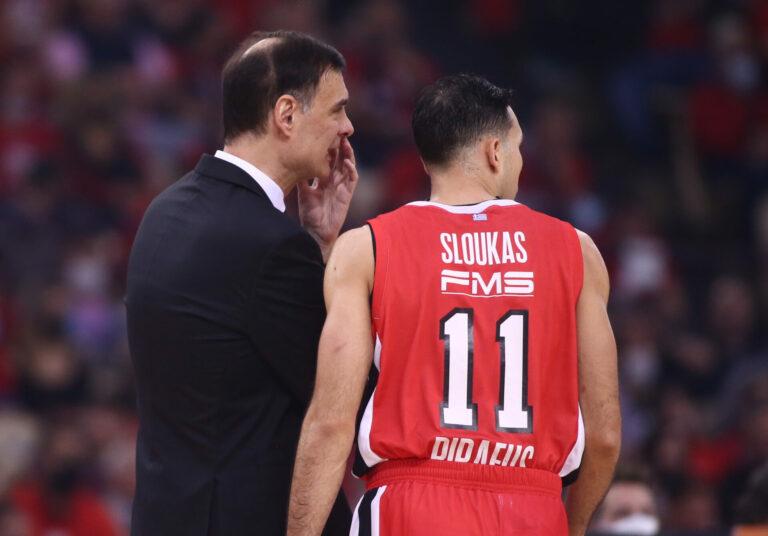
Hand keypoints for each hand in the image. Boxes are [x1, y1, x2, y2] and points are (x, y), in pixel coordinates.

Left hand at [298, 136, 358, 261]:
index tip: (323, 134)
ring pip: (348, 166)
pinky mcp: (347, 195)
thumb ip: (302, 178)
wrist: (315, 231)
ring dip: (348, 154)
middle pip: (339, 159)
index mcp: (324, 179)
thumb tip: (293, 162)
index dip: (328, 147)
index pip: (328, 159)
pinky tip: (347, 162)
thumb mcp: (303, 191)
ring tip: (345, 141)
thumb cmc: (310, 214)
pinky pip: (352, 179)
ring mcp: (342, 187)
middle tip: (337, 131)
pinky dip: (351, 170)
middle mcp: (335, 181)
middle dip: (339, 146)